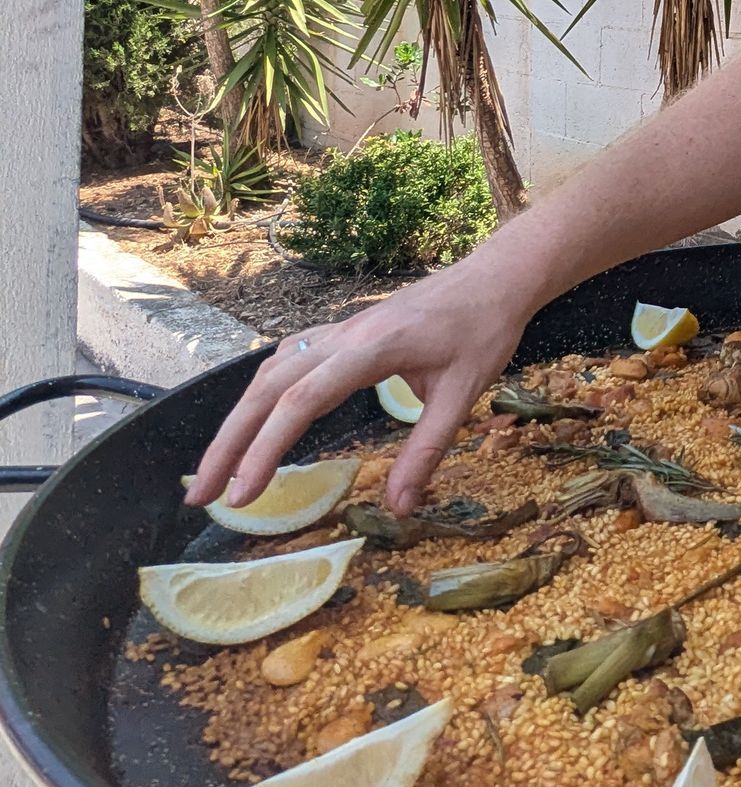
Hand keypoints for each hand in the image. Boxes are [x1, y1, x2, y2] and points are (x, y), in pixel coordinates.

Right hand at [185, 267, 531, 517]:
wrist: (494, 277)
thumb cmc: (483, 330)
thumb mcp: (464, 394)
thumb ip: (427, 451)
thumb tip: (398, 509)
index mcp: (370, 350)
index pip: (301, 403)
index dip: (265, 449)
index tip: (241, 494)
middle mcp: (343, 336)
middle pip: (268, 389)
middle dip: (229, 442)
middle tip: (200, 495)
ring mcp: (340, 330)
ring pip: (271, 372)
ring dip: (239, 418)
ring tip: (217, 468)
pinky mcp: (344, 330)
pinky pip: (289, 358)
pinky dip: (263, 390)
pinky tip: (256, 414)